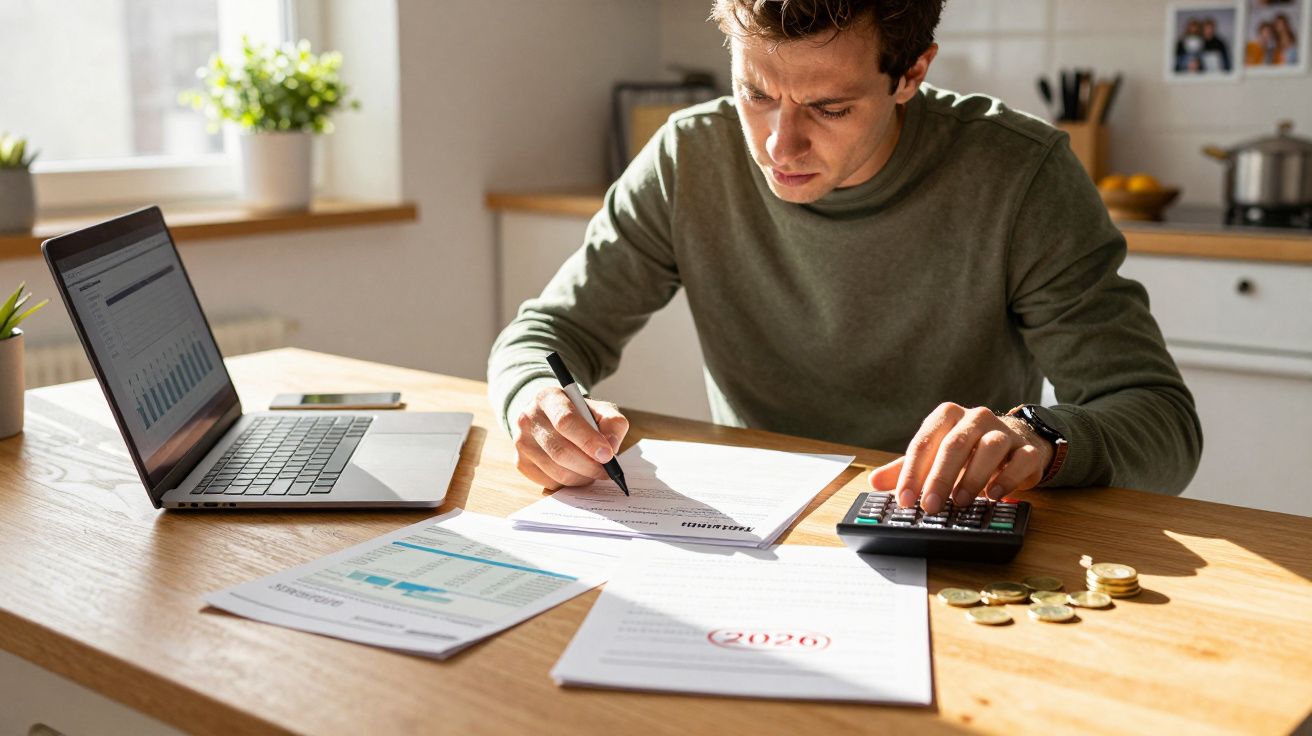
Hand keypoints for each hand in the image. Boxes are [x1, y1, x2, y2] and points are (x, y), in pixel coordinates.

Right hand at [512, 386, 629, 489]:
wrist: (552, 418)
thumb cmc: (580, 415)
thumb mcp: (600, 410)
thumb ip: (612, 424)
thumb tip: (611, 447)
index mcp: (548, 397)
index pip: (566, 421)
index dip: (588, 441)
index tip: (607, 455)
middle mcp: (528, 417)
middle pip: (560, 450)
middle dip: (588, 465)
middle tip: (606, 471)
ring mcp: (521, 441)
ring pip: (556, 470)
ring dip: (581, 477)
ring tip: (593, 471)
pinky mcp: (520, 461)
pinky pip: (549, 482)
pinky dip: (569, 483)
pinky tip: (578, 473)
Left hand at [868, 402, 1053, 513]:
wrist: (1016, 442)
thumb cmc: (967, 450)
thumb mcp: (934, 456)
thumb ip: (905, 469)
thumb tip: (874, 481)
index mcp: (947, 416)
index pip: (925, 442)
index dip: (913, 472)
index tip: (905, 500)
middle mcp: (975, 418)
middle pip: (954, 444)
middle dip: (939, 477)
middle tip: (929, 505)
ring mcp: (1004, 431)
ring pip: (989, 448)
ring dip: (972, 477)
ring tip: (959, 502)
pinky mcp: (1027, 449)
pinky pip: (1019, 460)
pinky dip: (1007, 478)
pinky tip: (993, 496)